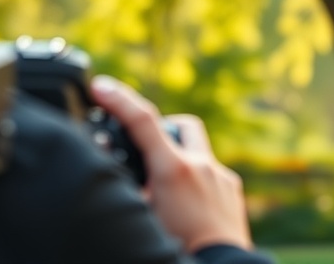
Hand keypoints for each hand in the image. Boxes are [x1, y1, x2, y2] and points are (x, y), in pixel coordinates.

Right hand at [89, 75, 253, 252]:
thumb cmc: (179, 249)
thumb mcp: (142, 217)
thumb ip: (132, 189)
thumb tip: (120, 177)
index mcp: (174, 170)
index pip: (142, 121)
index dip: (119, 99)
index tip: (101, 86)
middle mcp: (201, 166)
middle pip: (180, 126)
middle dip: (163, 133)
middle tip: (147, 156)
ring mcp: (221, 176)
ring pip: (196, 154)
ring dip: (178, 165)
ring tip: (166, 194)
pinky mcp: (233, 189)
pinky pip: (210, 176)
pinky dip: (195, 185)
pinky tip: (188, 210)